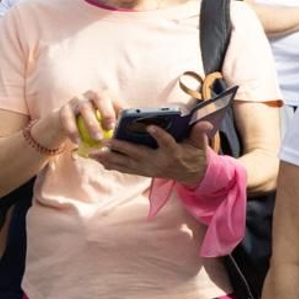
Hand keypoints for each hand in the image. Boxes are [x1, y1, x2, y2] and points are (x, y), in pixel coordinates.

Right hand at [46, 89, 121, 150]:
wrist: (68, 120)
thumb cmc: (94, 121)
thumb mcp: (106, 121)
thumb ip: (117, 125)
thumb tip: (131, 135)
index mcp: (107, 96)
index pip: (116, 100)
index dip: (121, 110)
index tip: (125, 123)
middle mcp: (92, 94)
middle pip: (100, 98)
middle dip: (107, 112)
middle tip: (110, 128)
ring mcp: (77, 100)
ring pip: (85, 108)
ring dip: (92, 124)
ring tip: (97, 138)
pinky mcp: (64, 109)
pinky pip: (67, 119)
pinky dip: (72, 131)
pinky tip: (77, 142)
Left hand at [90, 121, 212, 185]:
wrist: (192, 175)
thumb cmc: (195, 156)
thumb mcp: (200, 145)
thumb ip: (200, 133)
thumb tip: (206, 123)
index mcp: (174, 153)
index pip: (167, 142)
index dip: (160, 135)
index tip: (152, 127)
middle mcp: (158, 162)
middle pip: (137, 154)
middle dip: (120, 148)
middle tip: (104, 142)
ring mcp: (149, 169)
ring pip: (127, 163)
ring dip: (109, 158)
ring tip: (93, 154)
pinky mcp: (143, 172)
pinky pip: (125, 169)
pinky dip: (112, 165)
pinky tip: (99, 161)